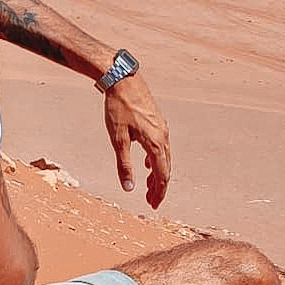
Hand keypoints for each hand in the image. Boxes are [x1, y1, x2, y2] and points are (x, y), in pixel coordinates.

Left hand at [103, 70, 171, 208]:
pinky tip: (149, 163)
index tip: (153, 205)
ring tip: (149, 187)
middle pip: (166, 168)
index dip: (159, 192)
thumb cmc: (119, 108)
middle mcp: (163, 136)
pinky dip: (157, 159)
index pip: (162, 175)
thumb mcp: (118, 139)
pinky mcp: (157, 121)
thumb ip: (124, 164)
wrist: (124, 79)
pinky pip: (162, 146)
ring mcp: (162, 128)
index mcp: (156, 142)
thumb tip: (129, 188)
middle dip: (159, 186)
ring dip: (158, 174)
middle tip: (150, 201)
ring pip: (164, 157)